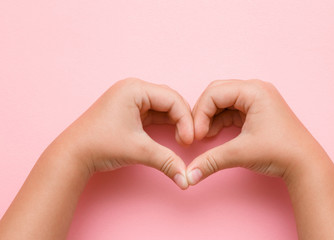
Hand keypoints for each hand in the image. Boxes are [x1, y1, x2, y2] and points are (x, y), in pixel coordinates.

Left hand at [58, 78, 193, 188]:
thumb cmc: (99, 145)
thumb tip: (186, 179)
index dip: (185, 119)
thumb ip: (167, 161)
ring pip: (163, 107)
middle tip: (187, 140)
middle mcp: (133, 89)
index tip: (188, 141)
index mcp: (134, 89)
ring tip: (181, 139)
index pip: (172, 99)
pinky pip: (153, 113)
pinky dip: (164, 124)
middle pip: (169, 100)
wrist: (73, 155)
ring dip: (174, 122)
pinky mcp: (129, 110)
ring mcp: (130, 99)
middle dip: (181, 119)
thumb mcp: (138, 150)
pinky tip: (172, 135)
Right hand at [186, 79, 325, 184]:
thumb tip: (189, 175)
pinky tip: (213, 134)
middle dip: (203, 113)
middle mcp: (255, 90)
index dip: (200, 114)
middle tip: (197, 134)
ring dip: (210, 118)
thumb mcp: (240, 153)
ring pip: (222, 101)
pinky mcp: (256, 110)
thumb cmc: (280, 152)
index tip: (197, 136)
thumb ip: (211, 160)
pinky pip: (230, 110)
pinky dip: (219, 121)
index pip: (214, 93)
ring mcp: (257, 99)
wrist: (305, 164)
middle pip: (216, 93)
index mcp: (254, 91)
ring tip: (205, 137)